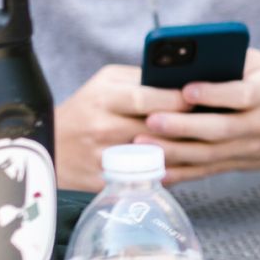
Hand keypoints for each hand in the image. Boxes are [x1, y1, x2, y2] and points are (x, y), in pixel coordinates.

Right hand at [55, 64, 191, 190]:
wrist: (50, 144)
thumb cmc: (87, 108)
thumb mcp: (106, 82)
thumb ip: (140, 79)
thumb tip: (181, 79)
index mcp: (104, 98)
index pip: (146, 99)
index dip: (177, 100)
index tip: (198, 100)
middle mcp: (102, 128)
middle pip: (155, 129)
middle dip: (186, 126)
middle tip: (210, 122)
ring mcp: (103, 157)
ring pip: (154, 156)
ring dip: (182, 151)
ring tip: (201, 142)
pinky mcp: (105, 181)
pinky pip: (144, 178)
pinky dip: (167, 172)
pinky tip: (183, 164)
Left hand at [134, 49, 259, 183]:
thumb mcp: (258, 65)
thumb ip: (229, 59)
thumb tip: (186, 59)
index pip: (242, 95)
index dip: (215, 94)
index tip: (186, 90)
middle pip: (221, 129)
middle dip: (184, 127)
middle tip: (152, 120)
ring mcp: (249, 149)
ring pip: (210, 155)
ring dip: (175, 151)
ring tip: (143, 143)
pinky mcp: (236, 165)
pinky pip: (206, 172)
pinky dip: (181, 173)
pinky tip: (156, 170)